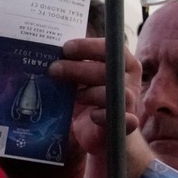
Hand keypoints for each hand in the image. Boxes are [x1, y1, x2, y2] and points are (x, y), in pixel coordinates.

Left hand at [50, 37, 141, 156]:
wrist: (97, 131)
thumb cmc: (89, 95)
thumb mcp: (81, 76)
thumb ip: (73, 63)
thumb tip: (48, 51)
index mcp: (122, 62)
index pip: (108, 47)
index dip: (87, 46)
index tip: (66, 48)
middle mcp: (129, 79)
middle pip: (106, 69)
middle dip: (77, 68)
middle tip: (53, 69)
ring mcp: (129, 101)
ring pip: (111, 92)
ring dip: (89, 93)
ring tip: (75, 96)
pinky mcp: (126, 123)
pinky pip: (121, 117)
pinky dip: (104, 115)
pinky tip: (93, 115)